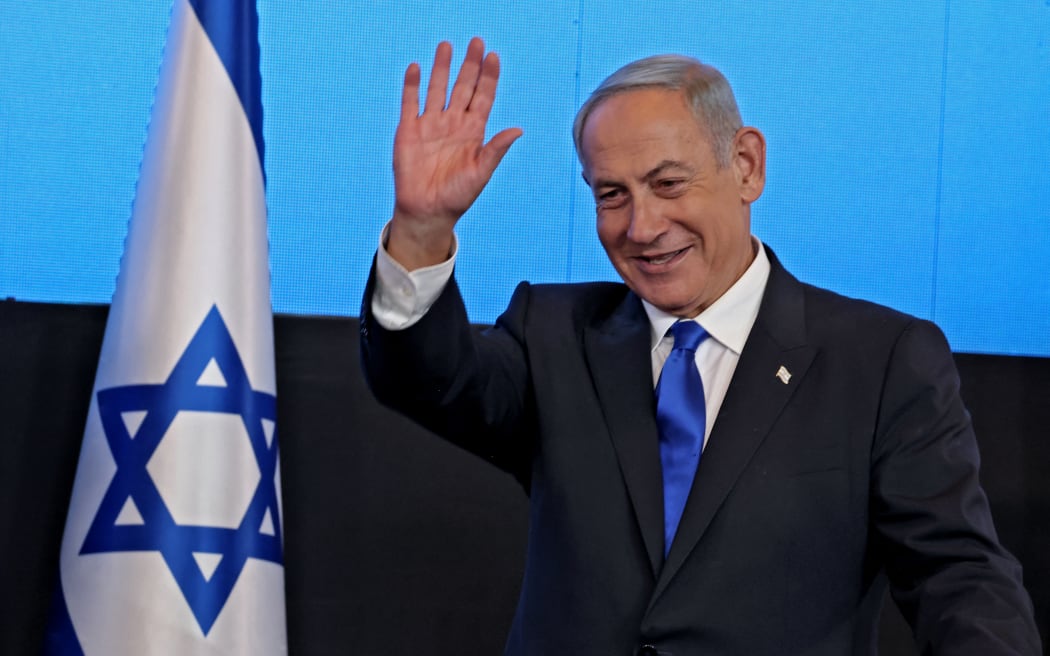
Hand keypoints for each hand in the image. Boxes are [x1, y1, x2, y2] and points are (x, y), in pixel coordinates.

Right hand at [388, 37, 521, 269]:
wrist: (427, 211)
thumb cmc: (457, 196)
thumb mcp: (481, 173)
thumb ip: (496, 149)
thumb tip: (519, 129)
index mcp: (473, 132)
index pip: (483, 97)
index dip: (489, 76)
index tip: (493, 56)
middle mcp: (453, 124)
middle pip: (463, 87)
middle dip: (470, 65)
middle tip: (476, 41)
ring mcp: (430, 125)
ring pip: (437, 89)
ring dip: (442, 68)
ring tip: (446, 45)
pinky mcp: (408, 131)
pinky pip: (410, 103)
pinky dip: (412, 85)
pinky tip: (416, 68)